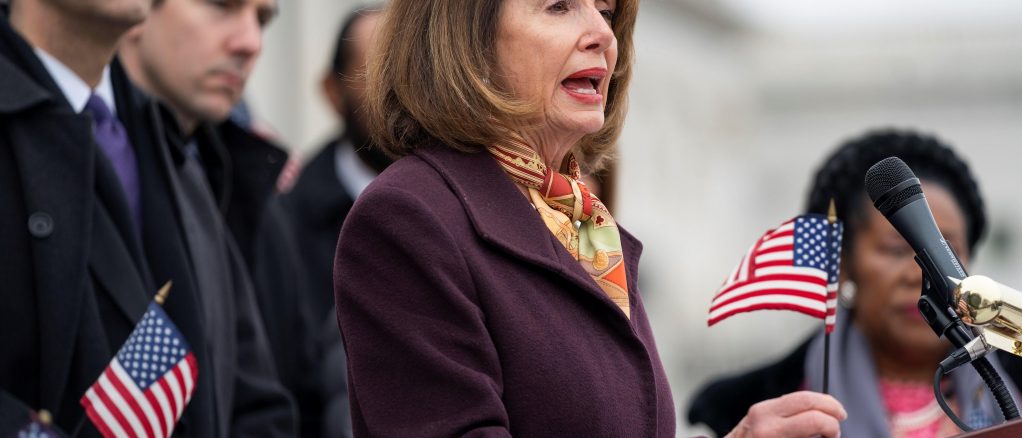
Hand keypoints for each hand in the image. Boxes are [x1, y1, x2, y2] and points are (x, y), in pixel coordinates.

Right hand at [726, 391, 846, 437]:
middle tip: (836, 430)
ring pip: (815, 436)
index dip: (829, 405)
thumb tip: (822, 411)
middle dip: (833, 424)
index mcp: (763, 412)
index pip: (805, 400)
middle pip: (815, 419)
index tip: (839, 413)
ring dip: (825, 437)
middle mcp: (766, 427)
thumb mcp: (762, 422)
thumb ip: (786, 415)